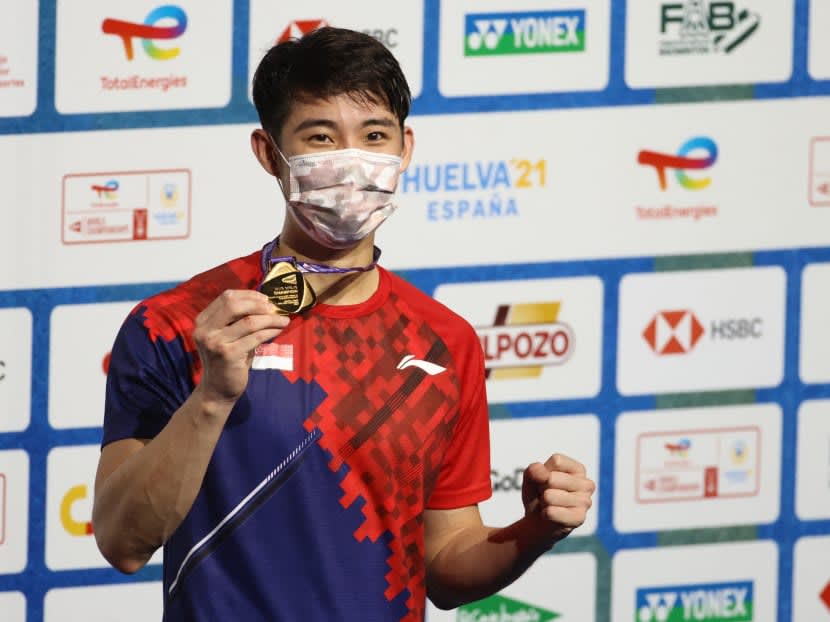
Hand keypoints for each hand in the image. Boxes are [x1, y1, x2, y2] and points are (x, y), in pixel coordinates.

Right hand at [193, 290, 289, 405]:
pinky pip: (256, 337)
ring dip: (271, 319)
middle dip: (258, 304)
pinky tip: (278, 330)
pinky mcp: (229, 355)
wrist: (217, 390)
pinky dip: (270, 331)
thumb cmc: (227, 360)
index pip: (226, 297)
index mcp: (203, 321)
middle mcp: (206, 330)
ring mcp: (215, 342)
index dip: (249, 295)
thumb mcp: (227, 336)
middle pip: (234, 304)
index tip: (265, 299)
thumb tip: (266, 304)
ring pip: (249, 321)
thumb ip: (238, 320)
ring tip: (283, 320)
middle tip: (274, 308)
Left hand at [521, 453, 594, 542]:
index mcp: (578, 469)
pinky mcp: (579, 518)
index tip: (544, 481)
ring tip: (549, 505)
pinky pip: (551, 512)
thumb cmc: (538, 495)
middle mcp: (587, 484)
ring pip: (549, 496)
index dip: (543, 472)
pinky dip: (544, 514)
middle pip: (552, 478)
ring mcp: (586, 502)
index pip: (557, 461)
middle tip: (546, 496)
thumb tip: (545, 475)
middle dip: (542, 488)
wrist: (538, 523)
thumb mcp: (531, 478)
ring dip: (543, 502)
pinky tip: (550, 516)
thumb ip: (534, 470)